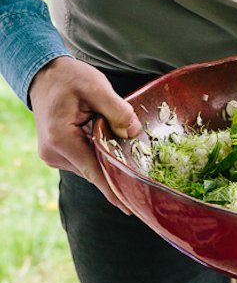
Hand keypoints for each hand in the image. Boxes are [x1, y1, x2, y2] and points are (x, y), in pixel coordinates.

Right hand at [29, 56, 141, 213]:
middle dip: (117, 169)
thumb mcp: (96, 86)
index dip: (114, 191)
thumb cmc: (69, 78)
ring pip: (92, 165)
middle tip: (143, 169)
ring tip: (120, 138)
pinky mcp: (59, 154)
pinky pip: (87, 159)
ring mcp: (54, 156)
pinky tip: (108, 140)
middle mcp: (54, 153)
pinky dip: (100, 153)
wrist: (45, 74)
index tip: (130, 208)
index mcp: (61, 139)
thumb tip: (133, 133)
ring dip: (108, 157)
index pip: (94, 172)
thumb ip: (117, 110)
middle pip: (95, 170)